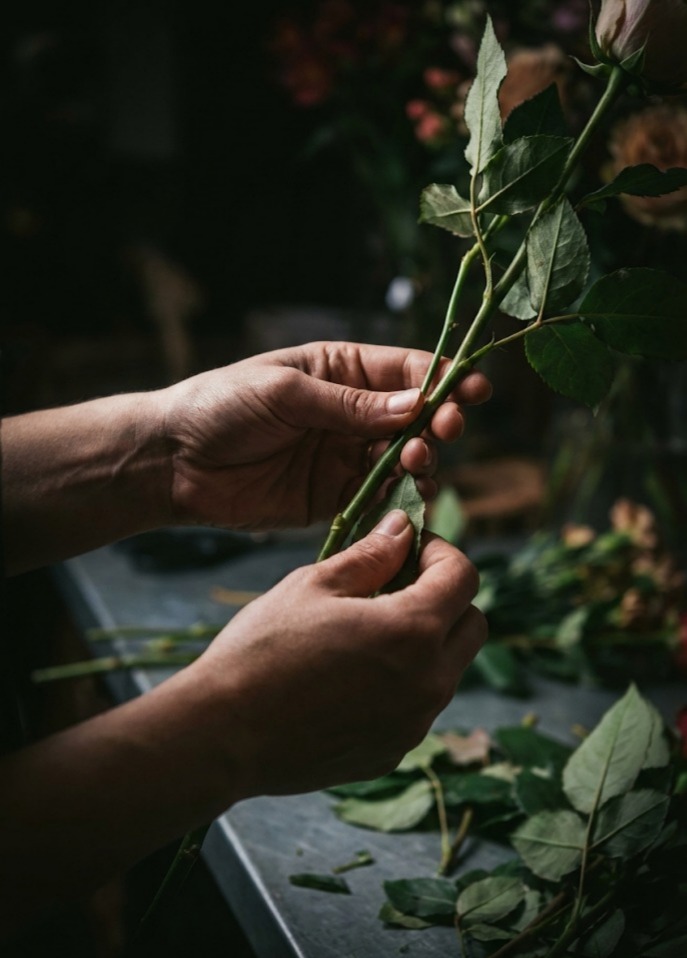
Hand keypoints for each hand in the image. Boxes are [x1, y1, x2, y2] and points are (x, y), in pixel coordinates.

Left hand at [157, 341, 490, 529]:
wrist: (172, 463)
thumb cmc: (220, 407)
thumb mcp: (285, 393)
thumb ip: (350, 405)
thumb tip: (416, 404)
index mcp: (340, 370)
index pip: (406, 369)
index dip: (443, 379)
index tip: (472, 393)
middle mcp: (351, 412)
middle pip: (415, 416)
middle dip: (438, 422)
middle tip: (444, 432)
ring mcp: (345, 455)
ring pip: (404, 458)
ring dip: (422, 461)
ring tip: (418, 464)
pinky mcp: (335, 496)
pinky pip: (379, 497)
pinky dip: (400, 500)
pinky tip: (411, 500)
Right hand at [191, 510, 485, 794]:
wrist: (222, 735)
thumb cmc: (262, 649)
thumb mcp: (314, 584)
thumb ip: (372, 554)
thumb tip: (404, 528)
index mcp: (413, 631)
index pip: (465, 577)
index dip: (442, 552)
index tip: (411, 549)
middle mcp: (429, 683)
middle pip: (472, 625)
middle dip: (444, 598)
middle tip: (395, 587)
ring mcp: (413, 724)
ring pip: (447, 669)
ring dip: (425, 642)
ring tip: (366, 633)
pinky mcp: (392, 753)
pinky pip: (416, 707)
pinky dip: (401, 684)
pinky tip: (349, 678)